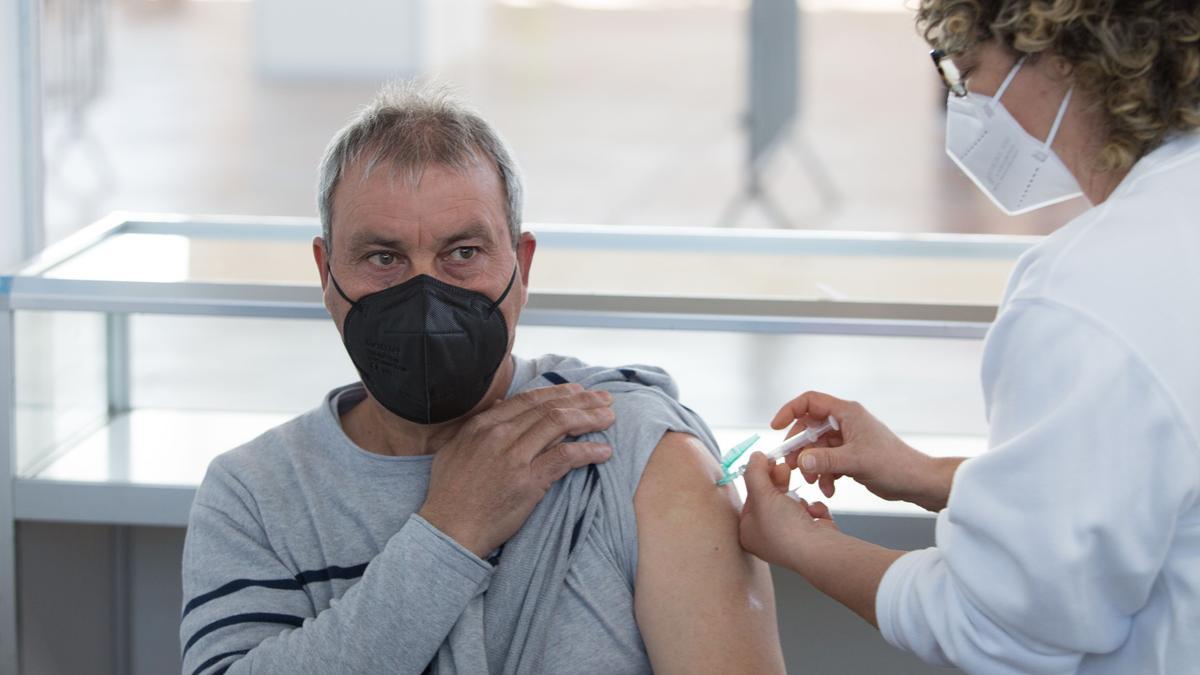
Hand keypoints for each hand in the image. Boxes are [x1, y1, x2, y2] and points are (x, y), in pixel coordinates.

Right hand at [418, 383, 614, 556]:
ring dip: (590, 419)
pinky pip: (565, 457)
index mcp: (483, 424)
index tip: (578, 391)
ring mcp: (514, 457)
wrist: (447, 529)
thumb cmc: (449, 495)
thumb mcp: (455, 451)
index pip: (529, 399)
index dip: (558, 392)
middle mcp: (499, 434)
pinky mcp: (528, 481)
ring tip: (609, 419)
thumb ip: (479, 427)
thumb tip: (499, 406)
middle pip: (549, 408)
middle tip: (604, 399)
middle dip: (582, 400)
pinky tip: (604, 452)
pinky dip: (588, 452)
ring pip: (560, 425)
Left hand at [738, 452, 837, 569]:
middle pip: (770, 500)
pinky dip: (814, 509)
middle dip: (778, 483)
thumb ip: (755, 473)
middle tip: (783, 467)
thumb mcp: (762, 494)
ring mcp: (790, 538)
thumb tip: (754, 457)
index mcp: (748, 533)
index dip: (758, 479)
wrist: (818, 549)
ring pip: (791, 505)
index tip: (766, 463)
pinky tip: (815, 513)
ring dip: (797, 498)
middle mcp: (767, 538)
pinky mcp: (810, 537)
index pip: (749, 499)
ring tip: (800, 500)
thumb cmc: (786, 530)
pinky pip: (809, 514)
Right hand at [773, 391, 957, 511]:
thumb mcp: (856, 462)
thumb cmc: (894, 465)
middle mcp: (846, 423)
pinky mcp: (851, 455)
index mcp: (847, 413)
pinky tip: (829, 487)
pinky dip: (824, 474)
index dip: (790, 411)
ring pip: (817, 447)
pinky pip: (827, 461)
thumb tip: (801, 461)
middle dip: (799, 448)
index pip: (810, 402)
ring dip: (812, 465)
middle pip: (809, 428)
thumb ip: (825, 461)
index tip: (776, 427)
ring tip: (814, 481)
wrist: (915, 482)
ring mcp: (848, 439)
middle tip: (792, 465)